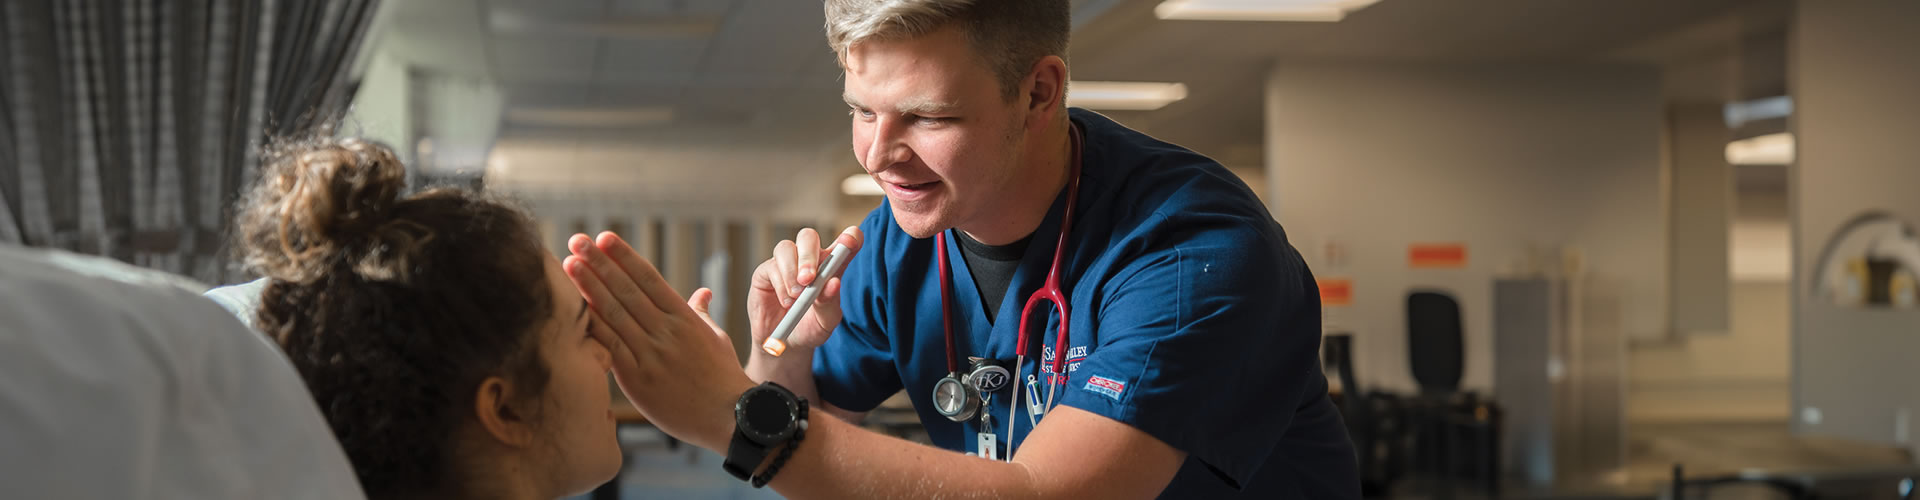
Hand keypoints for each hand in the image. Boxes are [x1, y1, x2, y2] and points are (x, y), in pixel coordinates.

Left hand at [563, 232, 754, 451]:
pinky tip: (575, 308)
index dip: (625, 256)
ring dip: (589, 286)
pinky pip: (609, 345)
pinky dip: (592, 324)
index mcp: (685, 317)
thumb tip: (702, 292)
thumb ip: (701, 313)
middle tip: (578, 241)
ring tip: (570, 264)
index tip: (605, 238)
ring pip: (614, 313)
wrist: (729, 416)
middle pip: (626, 289)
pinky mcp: (637, 379)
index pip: (649, 278)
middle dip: (600, 262)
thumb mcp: (717, 338)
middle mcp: (666, 331)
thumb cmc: (723, 378)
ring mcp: (651, 354)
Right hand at [747, 226, 863, 355]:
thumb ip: (830, 303)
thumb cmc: (809, 329)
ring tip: (796, 297)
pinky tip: (786, 301)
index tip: (850, 240)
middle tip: (809, 279)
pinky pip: (771, 267)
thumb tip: (833, 283)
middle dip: (808, 254)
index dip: (849, 236)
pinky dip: (780, 285)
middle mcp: (808, 260)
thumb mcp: (825, 322)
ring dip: (791, 272)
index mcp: (831, 267)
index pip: (843, 243)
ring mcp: (786, 264)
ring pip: (786, 247)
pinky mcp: (766, 272)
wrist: (784, 346)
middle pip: (807, 237)